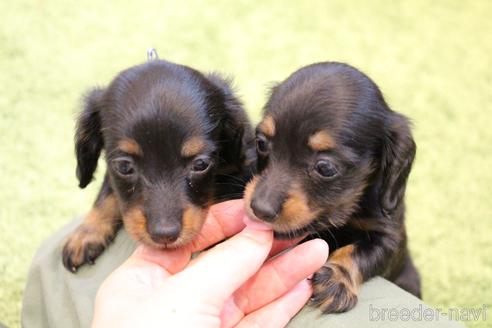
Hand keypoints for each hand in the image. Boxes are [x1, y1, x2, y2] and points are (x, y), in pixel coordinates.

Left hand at [92, 199, 327, 327]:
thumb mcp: (184, 298)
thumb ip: (225, 262)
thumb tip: (258, 232)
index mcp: (145, 281)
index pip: (191, 240)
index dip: (226, 221)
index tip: (258, 210)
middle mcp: (173, 303)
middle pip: (226, 264)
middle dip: (264, 247)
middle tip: (298, 230)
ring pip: (248, 293)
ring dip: (283, 273)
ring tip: (315, 251)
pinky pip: (258, 323)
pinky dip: (280, 305)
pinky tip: (301, 286)